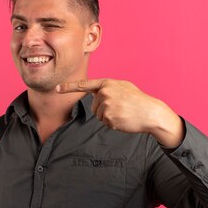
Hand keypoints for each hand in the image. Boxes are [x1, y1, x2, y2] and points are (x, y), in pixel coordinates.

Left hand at [56, 79, 183, 146]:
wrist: (151, 112)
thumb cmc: (138, 101)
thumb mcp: (123, 88)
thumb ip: (108, 89)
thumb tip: (97, 94)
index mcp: (107, 83)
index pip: (84, 85)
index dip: (69, 87)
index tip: (56, 89)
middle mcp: (104, 92)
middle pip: (93, 106)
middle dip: (104, 110)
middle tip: (120, 108)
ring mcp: (106, 105)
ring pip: (98, 115)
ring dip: (109, 117)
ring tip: (123, 113)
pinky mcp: (108, 117)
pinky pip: (105, 123)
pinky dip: (113, 123)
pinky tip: (123, 119)